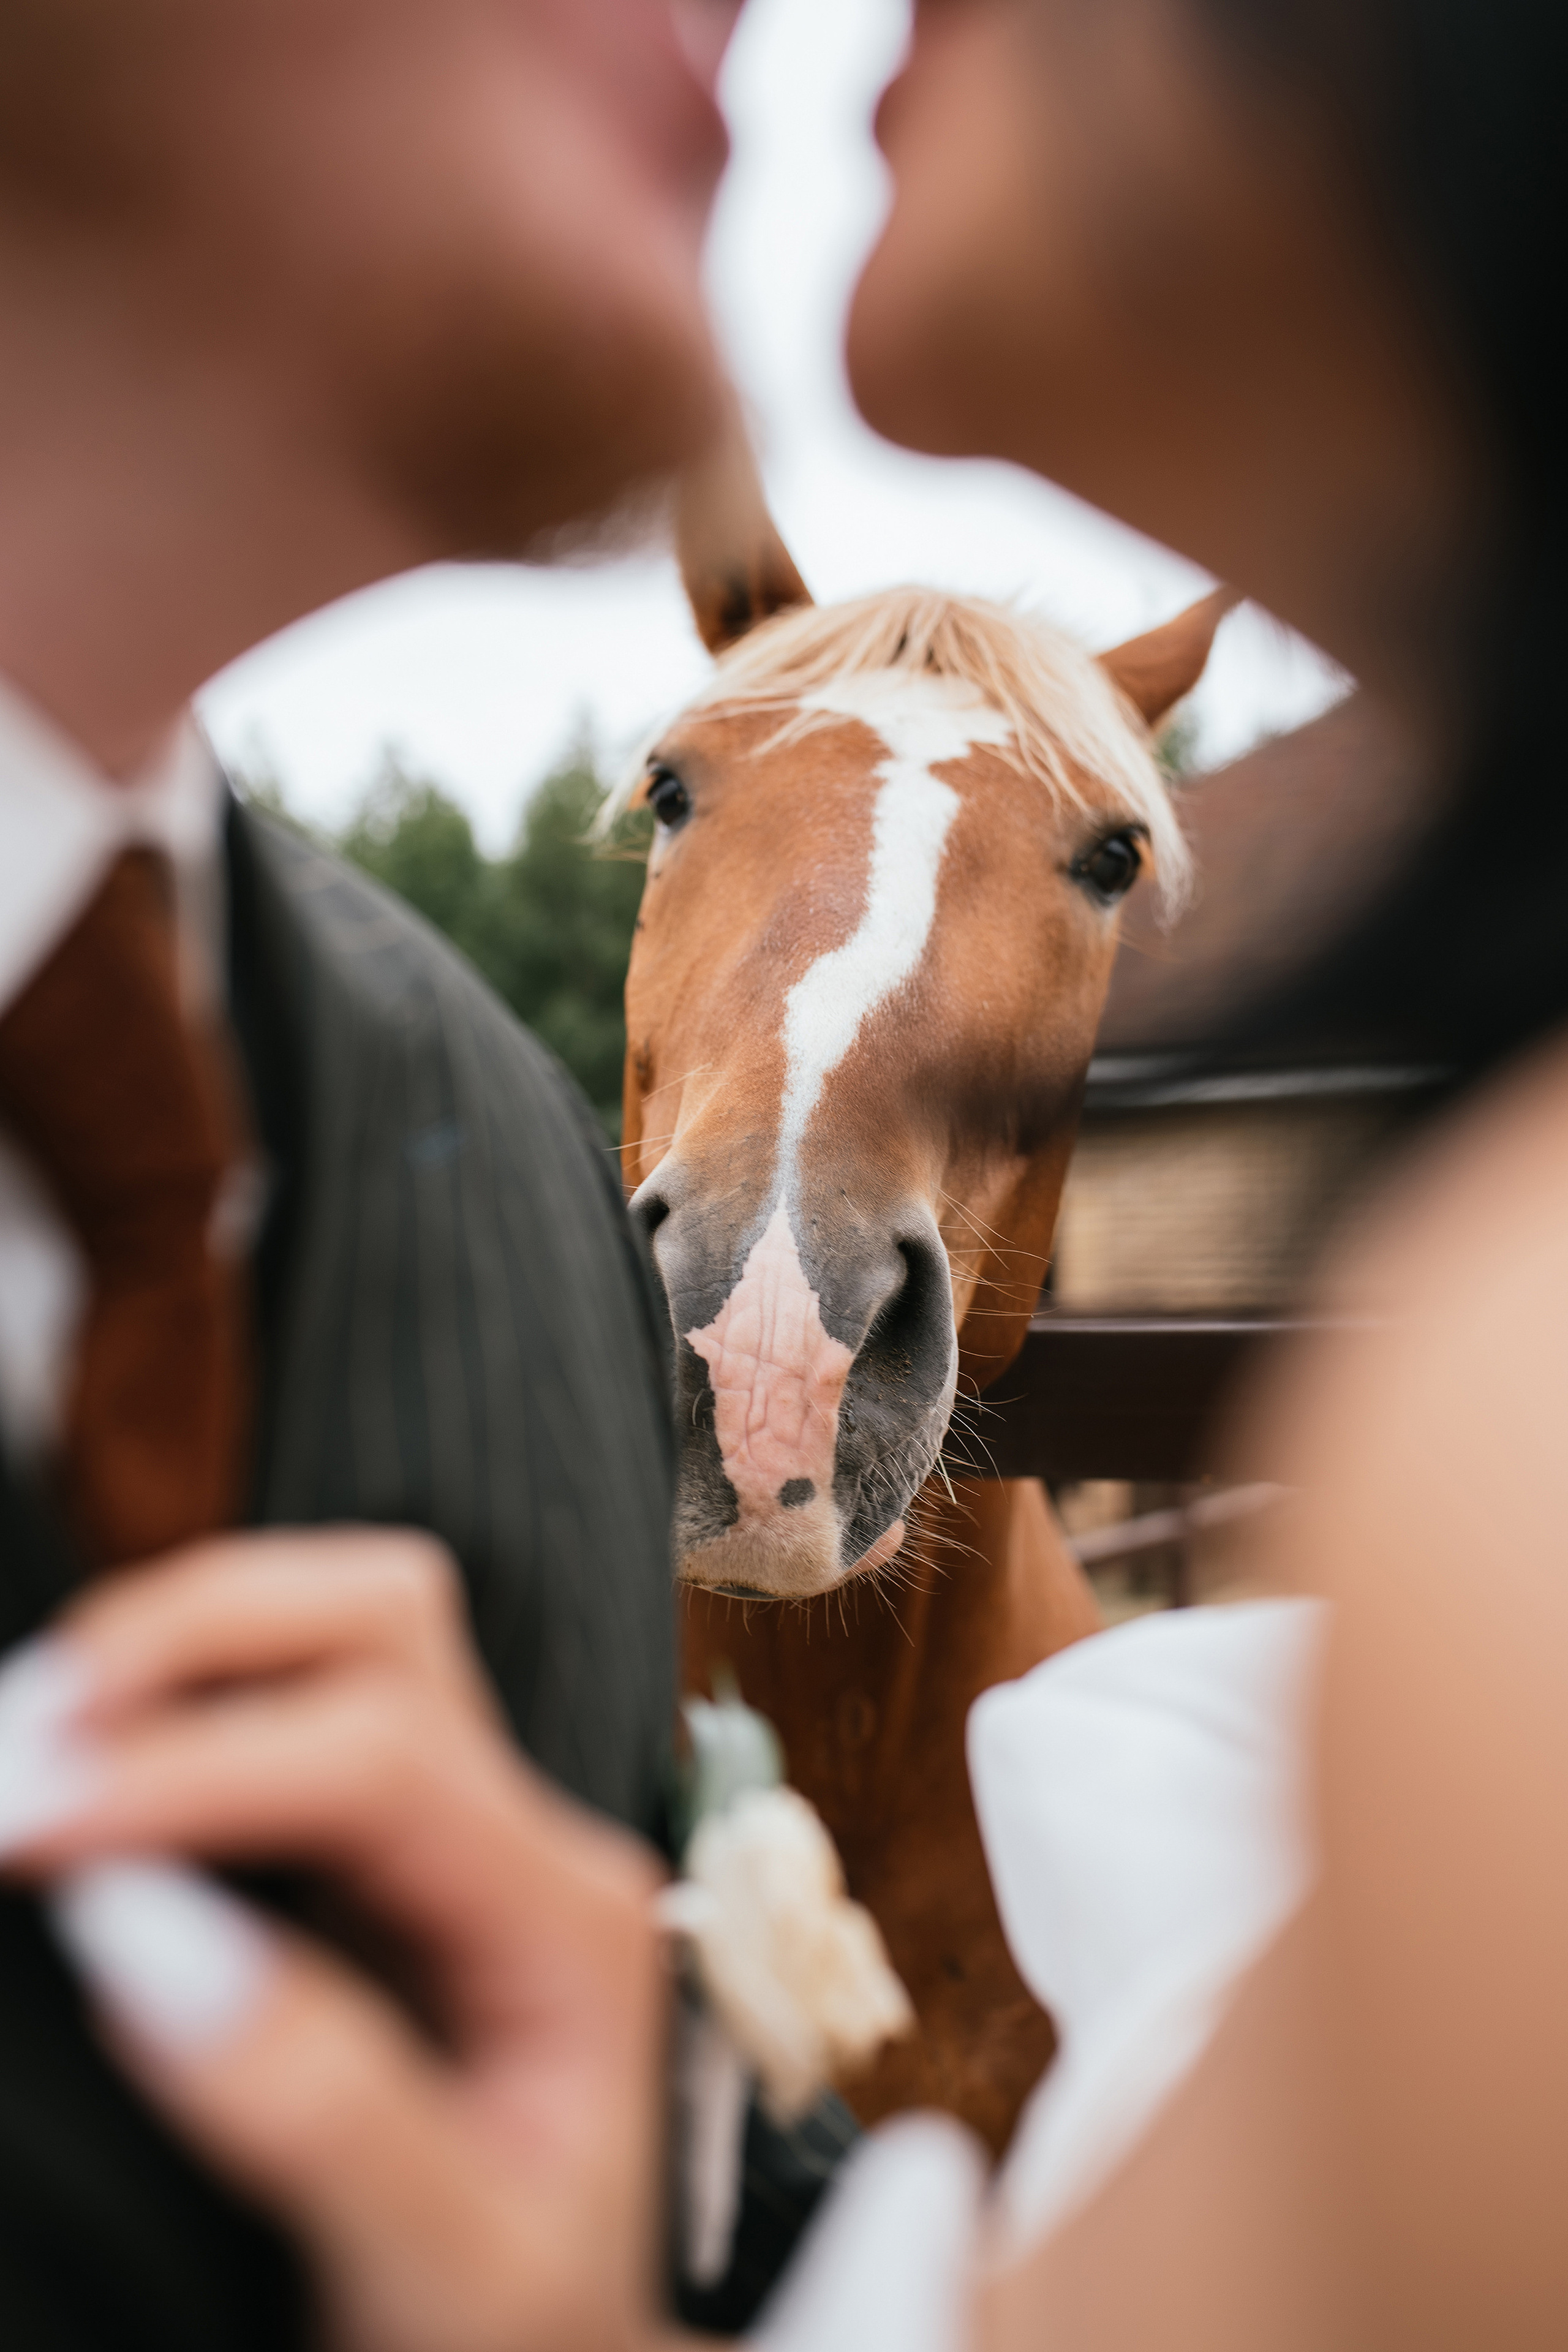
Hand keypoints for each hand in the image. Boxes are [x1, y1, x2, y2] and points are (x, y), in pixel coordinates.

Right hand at [0, 1529, 666, 2351]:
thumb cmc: (521, 2331)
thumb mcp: (448, 2275)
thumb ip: (315, 2109)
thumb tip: (140, 1939)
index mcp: (570, 1924)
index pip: (383, 1763)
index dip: (188, 1774)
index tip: (26, 1830)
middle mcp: (527, 1839)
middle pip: (382, 1623)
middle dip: (191, 1639)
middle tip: (22, 1745)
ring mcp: (459, 1831)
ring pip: (339, 1630)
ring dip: (182, 1645)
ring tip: (35, 1742)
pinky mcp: (383, 1855)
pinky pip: (288, 1705)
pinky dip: (177, 1700)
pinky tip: (85, 1773)